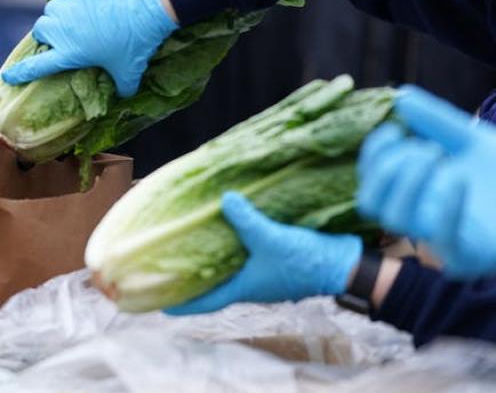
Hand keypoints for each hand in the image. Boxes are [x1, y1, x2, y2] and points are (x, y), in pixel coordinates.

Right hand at [0, 0, 177, 95]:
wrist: (146, 8)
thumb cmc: (135, 44)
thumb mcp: (129, 72)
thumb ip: (123, 86)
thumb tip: (125, 93)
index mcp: (69, 52)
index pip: (37, 66)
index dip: (21, 73)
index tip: (8, 76)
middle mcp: (63, 29)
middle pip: (40, 29)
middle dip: (46, 34)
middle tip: (59, 39)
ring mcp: (71, 6)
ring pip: (52, 8)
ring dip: (58, 15)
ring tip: (72, 19)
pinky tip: (92, 3)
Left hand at [165, 192, 360, 314]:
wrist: (344, 265)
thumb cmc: (306, 261)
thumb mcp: (271, 239)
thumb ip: (246, 221)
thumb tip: (224, 200)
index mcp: (243, 288)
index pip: (205, 301)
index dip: (182, 304)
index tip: (160, 306)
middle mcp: (250, 285)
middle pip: (213, 285)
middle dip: (191, 278)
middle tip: (166, 267)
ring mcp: (263, 274)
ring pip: (229, 269)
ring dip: (211, 260)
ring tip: (190, 244)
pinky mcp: (275, 262)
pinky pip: (246, 256)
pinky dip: (233, 246)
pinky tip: (229, 229)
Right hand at [357, 85, 495, 278]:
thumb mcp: (471, 140)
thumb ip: (437, 120)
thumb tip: (402, 97)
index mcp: (414, 195)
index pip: (370, 180)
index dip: (373, 154)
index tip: (395, 129)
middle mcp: (419, 219)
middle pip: (370, 202)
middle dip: (389, 166)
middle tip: (427, 149)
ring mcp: (439, 241)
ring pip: (395, 218)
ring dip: (408, 181)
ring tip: (439, 157)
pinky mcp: (465, 255)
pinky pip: (441, 233)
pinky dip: (444, 201)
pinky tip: (459, 177)